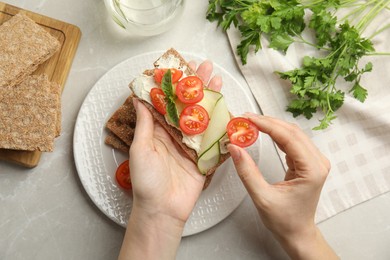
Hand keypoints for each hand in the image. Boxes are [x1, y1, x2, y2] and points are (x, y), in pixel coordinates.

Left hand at [119, 60, 221, 259]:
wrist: (163, 209)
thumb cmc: (146, 181)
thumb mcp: (141, 148)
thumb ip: (145, 123)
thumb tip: (139, 98)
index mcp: (157, 131)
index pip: (167, 102)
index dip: (174, 85)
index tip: (180, 68)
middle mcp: (174, 135)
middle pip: (188, 106)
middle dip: (197, 86)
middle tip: (205, 67)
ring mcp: (190, 145)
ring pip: (202, 117)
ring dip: (210, 100)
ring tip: (218, 82)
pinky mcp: (203, 157)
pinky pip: (213, 138)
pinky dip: (221, 125)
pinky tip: (227, 110)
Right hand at [227, 115, 337, 258]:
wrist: (297, 232)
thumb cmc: (284, 220)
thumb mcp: (262, 197)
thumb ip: (247, 171)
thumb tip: (235, 147)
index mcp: (312, 170)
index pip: (288, 137)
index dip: (267, 125)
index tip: (248, 118)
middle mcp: (317, 162)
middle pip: (292, 132)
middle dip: (268, 122)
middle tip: (246, 118)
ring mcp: (314, 161)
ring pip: (293, 134)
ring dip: (272, 126)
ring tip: (251, 122)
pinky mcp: (307, 162)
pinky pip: (292, 142)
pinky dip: (276, 135)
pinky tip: (263, 131)